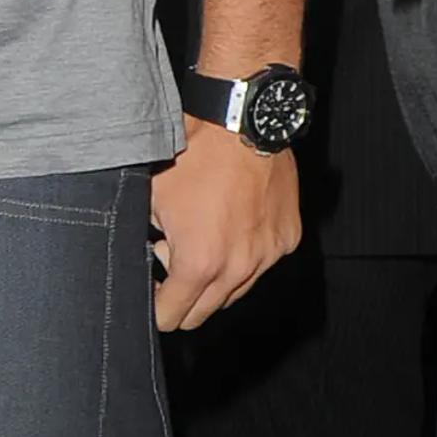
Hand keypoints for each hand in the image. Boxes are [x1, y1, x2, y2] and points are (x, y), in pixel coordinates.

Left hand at [149, 117, 300, 330]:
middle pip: (205, 311)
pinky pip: (262, 262)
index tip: (151, 300)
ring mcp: (268, 255)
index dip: (157, 312)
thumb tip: (153, 250)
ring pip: (236, 290)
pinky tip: (229, 225)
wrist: (241, 121)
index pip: (174, 315)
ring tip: (199, 239)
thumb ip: (149, 233)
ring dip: (215, 278)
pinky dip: (244, 255)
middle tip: (168, 264)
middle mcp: (239, 268)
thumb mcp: (151, 194)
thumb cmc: (193, 153)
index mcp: (200, 263)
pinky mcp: (288, 238)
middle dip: (183, 298)